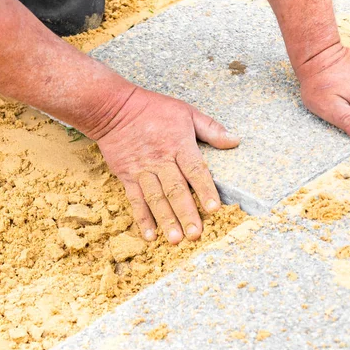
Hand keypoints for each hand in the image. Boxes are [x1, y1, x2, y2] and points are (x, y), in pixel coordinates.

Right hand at [95, 87, 239, 244]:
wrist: (113, 109)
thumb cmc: (153, 109)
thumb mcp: (186, 112)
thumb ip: (211, 128)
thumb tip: (235, 140)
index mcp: (179, 145)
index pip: (195, 170)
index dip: (205, 190)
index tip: (214, 209)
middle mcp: (161, 160)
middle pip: (176, 190)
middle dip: (186, 213)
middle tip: (195, 234)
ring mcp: (143, 170)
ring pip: (156, 199)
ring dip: (166, 220)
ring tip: (175, 240)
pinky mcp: (127, 176)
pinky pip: (135, 200)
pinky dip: (142, 218)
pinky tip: (150, 235)